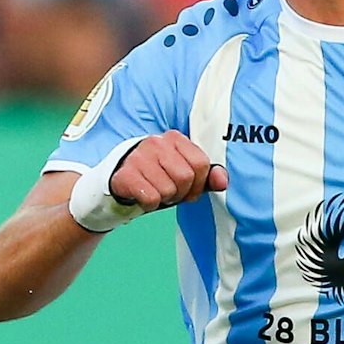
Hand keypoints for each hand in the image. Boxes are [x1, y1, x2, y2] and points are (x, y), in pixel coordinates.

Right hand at [108, 133, 226, 211]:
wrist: (120, 178)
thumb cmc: (157, 176)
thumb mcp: (184, 174)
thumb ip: (207, 177)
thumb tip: (222, 181)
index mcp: (175, 138)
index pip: (201, 164)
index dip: (198, 183)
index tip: (188, 187)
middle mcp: (157, 143)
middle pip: (186, 177)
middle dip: (181, 192)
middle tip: (170, 192)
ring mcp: (140, 157)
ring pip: (168, 189)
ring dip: (164, 199)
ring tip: (155, 192)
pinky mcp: (126, 174)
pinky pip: (151, 198)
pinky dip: (150, 204)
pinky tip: (143, 195)